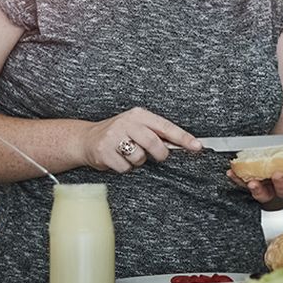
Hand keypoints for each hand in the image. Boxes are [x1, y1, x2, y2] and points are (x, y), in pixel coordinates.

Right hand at [81, 107, 200, 172]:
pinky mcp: (104, 151)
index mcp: (139, 115)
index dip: (183, 138)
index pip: (166, 127)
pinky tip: (117, 159)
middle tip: (156, 156)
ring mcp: (114, 136)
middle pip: (154, 143)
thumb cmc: (118, 134)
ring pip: (139, 157)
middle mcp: (126, 122)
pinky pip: (125, 167)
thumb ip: (156, 133)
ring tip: (128, 154)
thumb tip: (183, 144)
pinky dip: (124, 168)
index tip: (197, 146)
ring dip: (137, 161)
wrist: (86, 139)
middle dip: (159, 154)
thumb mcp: (137, 126)